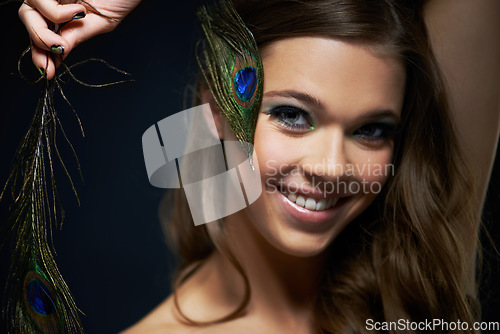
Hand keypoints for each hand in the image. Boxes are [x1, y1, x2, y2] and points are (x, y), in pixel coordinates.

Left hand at [19, 0, 140, 78]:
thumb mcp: (100, 22)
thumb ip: (77, 36)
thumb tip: (58, 56)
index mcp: (65, 12)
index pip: (42, 34)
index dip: (41, 54)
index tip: (47, 72)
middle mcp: (54, 0)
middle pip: (28, 23)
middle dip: (39, 43)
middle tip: (59, 52)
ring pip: (27, 13)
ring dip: (44, 31)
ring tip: (69, 33)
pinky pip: (39, 1)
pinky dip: (56, 13)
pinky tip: (79, 12)